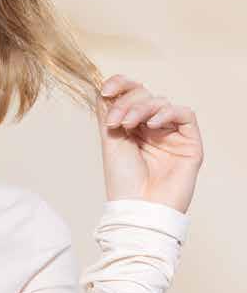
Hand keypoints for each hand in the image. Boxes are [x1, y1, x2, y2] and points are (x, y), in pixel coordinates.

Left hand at [95, 75, 203, 212]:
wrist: (139, 207)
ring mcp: (171, 135)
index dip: (120, 85)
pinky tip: (152, 125)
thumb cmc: (123, 181)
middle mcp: (152, 128)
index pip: (130, 95)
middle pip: (144, 95)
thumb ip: (109, 112)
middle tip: (115, 121)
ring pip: (161, 102)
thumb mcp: (110, 140)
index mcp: (132, 127)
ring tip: (128, 125)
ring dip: (141, 108)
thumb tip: (103, 84)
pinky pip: (184, 114)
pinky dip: (167, 113)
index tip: (105, 89)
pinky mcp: (189, 142)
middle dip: (126, 102)